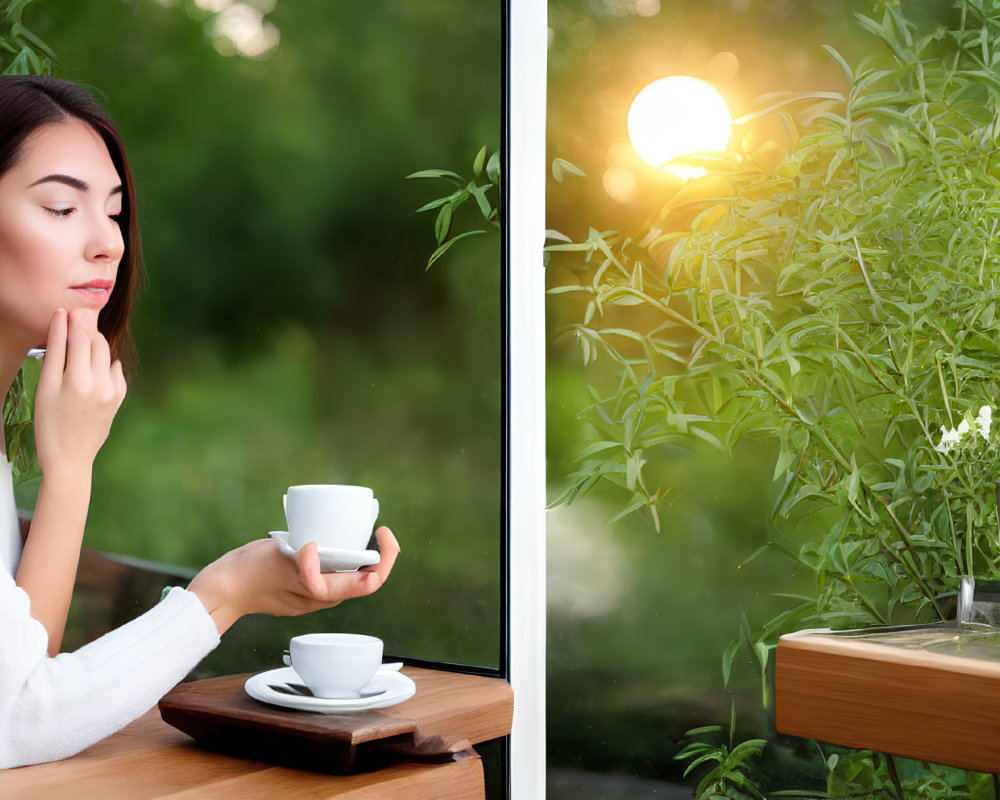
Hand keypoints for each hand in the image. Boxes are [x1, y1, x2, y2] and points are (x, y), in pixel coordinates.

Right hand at [33, 308, 126, 476]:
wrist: (69, 459)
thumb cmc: (49, 424)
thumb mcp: (45, 388)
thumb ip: (55, 351)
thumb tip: (61, 319)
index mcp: (77, 381)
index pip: (78, 337)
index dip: (72, 320)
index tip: (66, 310)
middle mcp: (100, 384)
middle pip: (96, 342)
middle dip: (85, 329)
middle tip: (75, 320)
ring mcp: (113, 392)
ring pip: (107, 354)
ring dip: (95, 345)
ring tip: (80, 344)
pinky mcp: (119, 399)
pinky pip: (115, 371)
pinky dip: (105, 364)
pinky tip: (93, 367)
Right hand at [188, 527, 400, 634]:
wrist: (224, 588)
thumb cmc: (250, 575)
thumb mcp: (279, 565)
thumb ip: (301, 566)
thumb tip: (313, 552)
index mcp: (322, 594)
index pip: (369, 584)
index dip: (385, 559)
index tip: (380, 534)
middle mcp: (323, 598)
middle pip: (365, 579)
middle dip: (380, 556)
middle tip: (381, 530)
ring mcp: (313, 593)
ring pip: (349, 575)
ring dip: (362, 556)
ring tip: (368, 533)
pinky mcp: (304, 585)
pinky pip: (332, 572)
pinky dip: (341, 556)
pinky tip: (340, 540)